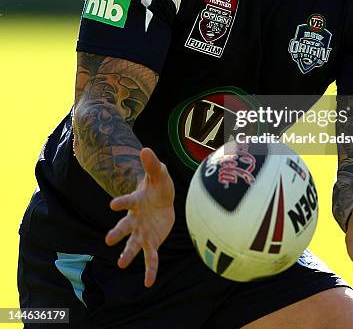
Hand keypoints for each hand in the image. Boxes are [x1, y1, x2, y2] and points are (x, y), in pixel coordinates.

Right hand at [105, 147, 174, 286]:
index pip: (127, 201)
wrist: (163, 201)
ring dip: (127, 254)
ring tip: (122, 263)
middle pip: (124, 227)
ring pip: (133, 245)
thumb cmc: (158, 186)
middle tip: (108, 240)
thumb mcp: (159, 174)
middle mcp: (134, 219)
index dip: (121, 202)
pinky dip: (150, 270)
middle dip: (117, 233)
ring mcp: (141, 232)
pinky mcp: (151, 242)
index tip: (113, 205)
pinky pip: (150, 257)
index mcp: (136, 202)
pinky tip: (149, 283)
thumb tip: (146, 149)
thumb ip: (152, 164)